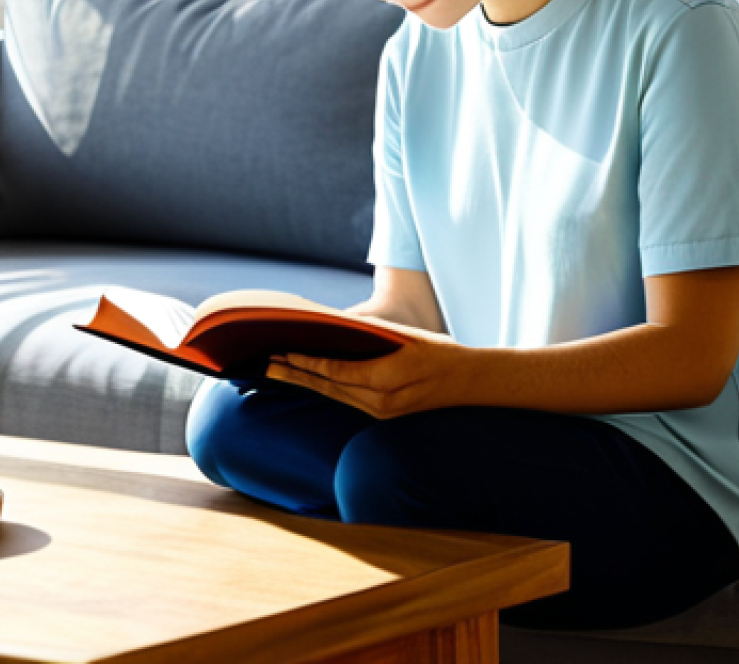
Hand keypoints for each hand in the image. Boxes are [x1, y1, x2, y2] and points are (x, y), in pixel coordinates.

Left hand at [264, 329, 471, 418]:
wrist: (472, 384)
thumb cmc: (443, 354)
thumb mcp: (411, 339)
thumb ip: (376, 335)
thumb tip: (341, 324)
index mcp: (386, 382)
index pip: (337, 372)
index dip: (308, 362)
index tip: (285, 353)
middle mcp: (380, 403)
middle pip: (328, 387)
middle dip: (296, 374)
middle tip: (266, 364)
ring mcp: (381, 412)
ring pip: (334, 396)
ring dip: (305, 382)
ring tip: (278, 370)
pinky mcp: (382, 415)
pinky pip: (346, 400)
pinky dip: (324, 388)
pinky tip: (308, 379)